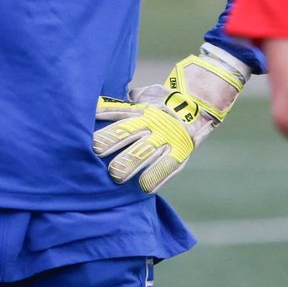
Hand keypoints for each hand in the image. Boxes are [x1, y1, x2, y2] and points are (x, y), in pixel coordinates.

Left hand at [93, 44, 251, 192]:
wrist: (199, 106)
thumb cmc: (162, 104)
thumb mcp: (143, 98)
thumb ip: (122, 103)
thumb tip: (93, 105)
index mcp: (140, 110)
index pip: (117, 114)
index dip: (103, 121)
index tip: (88, 135)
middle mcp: (152, 123)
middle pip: (127, 133)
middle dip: (111, 143)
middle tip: (95, 152)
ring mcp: (166, 139)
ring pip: (145, 152)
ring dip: (130, 164)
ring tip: (116, 176)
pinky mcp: (180, 153)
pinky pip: (167, 167)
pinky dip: (156, 178)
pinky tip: (144, 188)